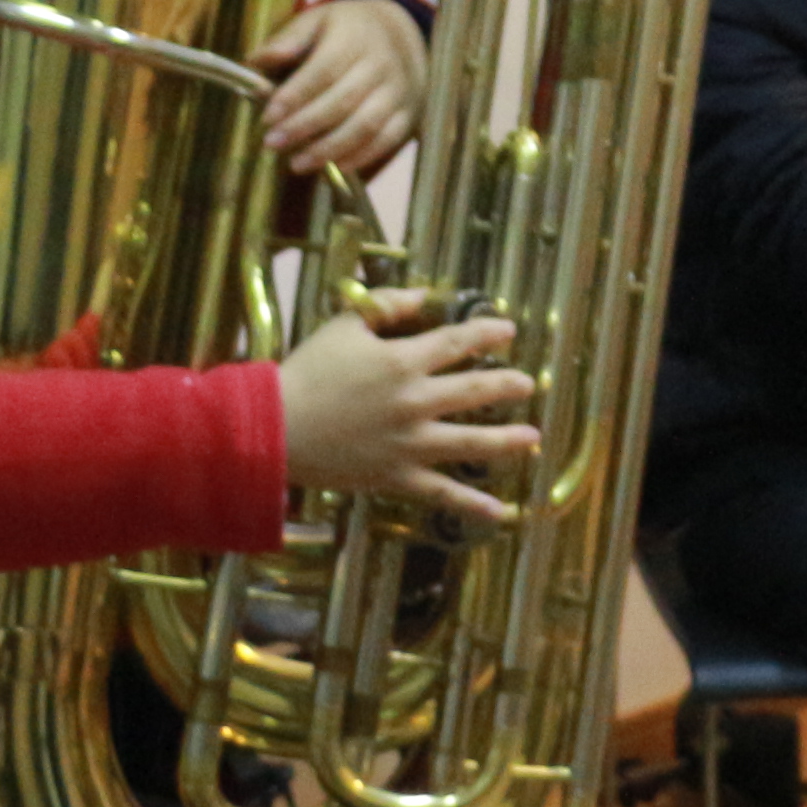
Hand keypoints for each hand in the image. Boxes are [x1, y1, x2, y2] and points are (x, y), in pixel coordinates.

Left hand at [253, 0, 425, 178]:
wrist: (401, 36)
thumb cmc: (347, 32)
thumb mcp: (317, 20)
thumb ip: (287, 40)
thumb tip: (257, 60)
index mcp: (354, 37)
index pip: (323, 70)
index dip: (295, 96)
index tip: (268, 116)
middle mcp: (381, 64)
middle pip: (343, 100)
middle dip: (304, 126)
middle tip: (272, 143)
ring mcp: (397, 91)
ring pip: (365, 125)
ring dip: (329, 149)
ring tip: (296, 163)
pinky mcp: (407, 114)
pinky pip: (385, 141)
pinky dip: (360, 157)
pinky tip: (333, 166)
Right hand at [275, 290, 532, 535]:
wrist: (273, 428)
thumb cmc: (307, 372)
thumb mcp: (344, 326)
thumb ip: (385, 306)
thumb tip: (421, 295)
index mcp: (402, 362)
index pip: (457, 342)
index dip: (486, 333)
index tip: (509, 330)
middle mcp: (414, 402)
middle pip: (473, 391)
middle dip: (506, 386)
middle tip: (529, 383)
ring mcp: (409, 443)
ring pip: (469, 442)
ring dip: (506, 440)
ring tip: (533, 437)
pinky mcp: (397, 476)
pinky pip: (440, 492)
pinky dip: (471, 504)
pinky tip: (500, 512)